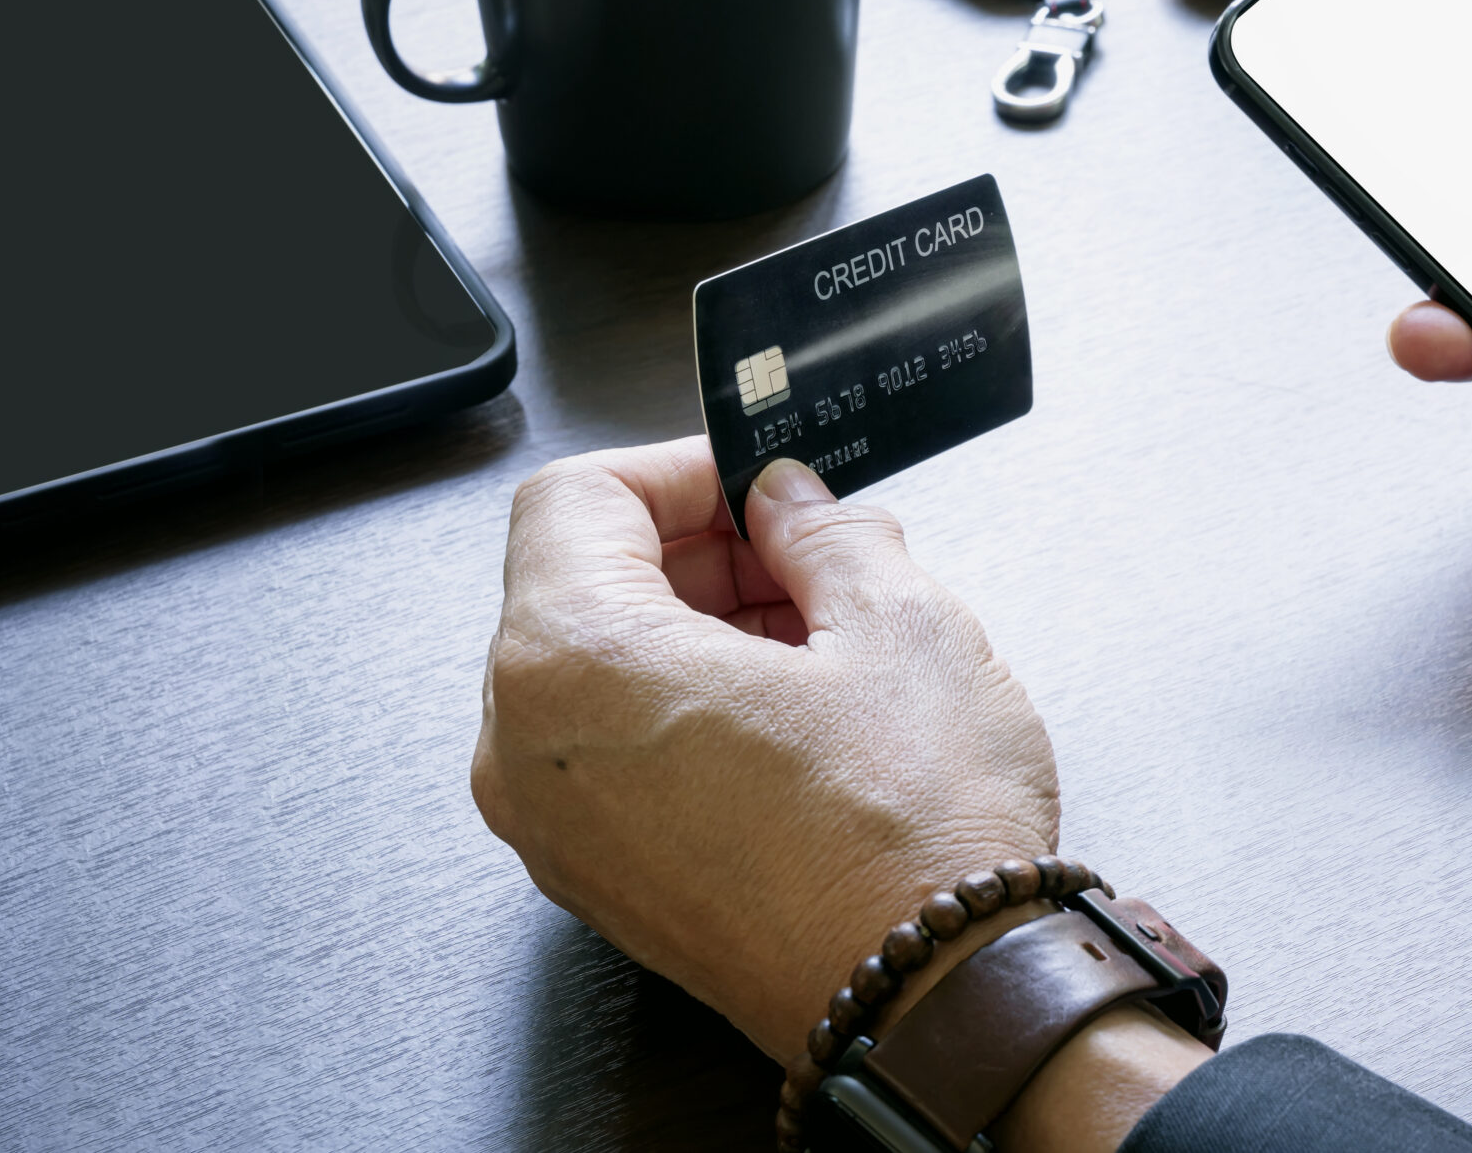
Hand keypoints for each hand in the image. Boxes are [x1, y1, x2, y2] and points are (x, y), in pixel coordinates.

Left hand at [472, 438, 1057, 1056]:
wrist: (941, 1004)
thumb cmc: (910, 844)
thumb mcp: (899, 626)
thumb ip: (825, 533)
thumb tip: (791, 505)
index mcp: (572, 663)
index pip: (573, 498)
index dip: (679, 469)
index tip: (755, 483)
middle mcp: (530, 753)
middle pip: (578, 586)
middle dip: (696, 554)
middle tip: (804, 556)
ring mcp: (561, 833)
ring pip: (599, 675)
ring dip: (699, 632)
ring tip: (820, 644)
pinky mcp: (606, 885)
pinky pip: (616, 758)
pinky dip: (688, 713)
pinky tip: (798, 719)